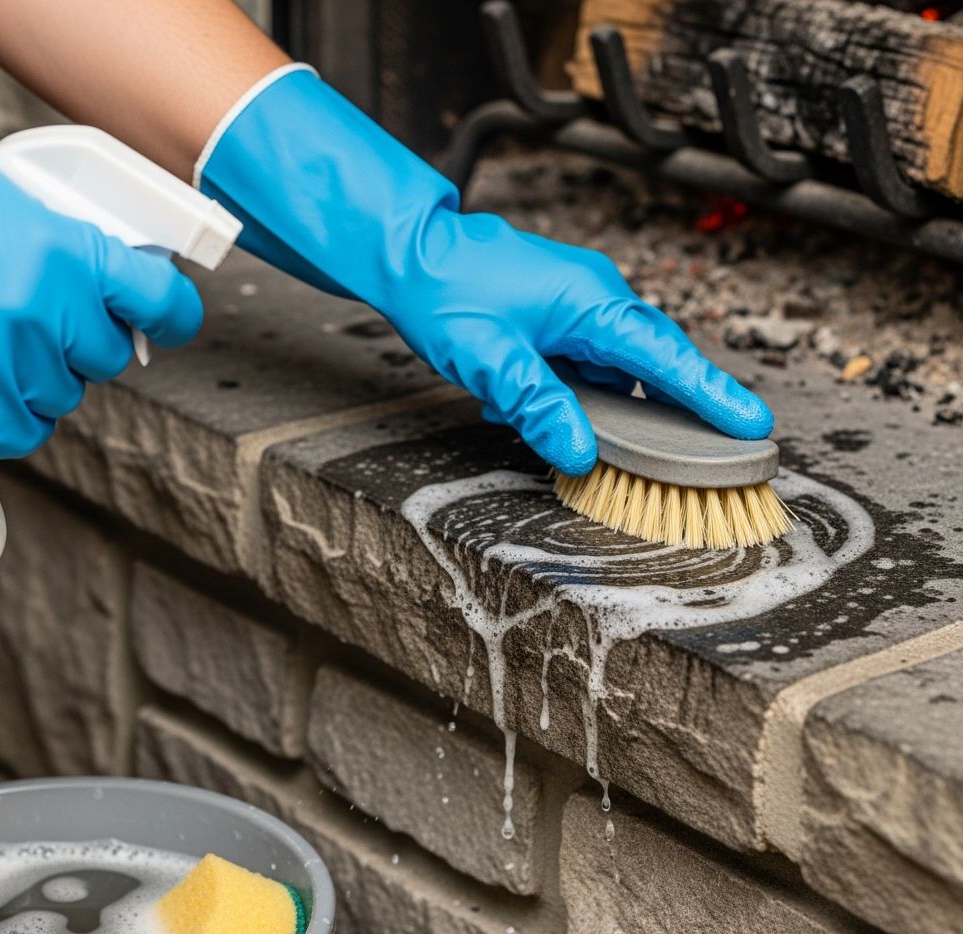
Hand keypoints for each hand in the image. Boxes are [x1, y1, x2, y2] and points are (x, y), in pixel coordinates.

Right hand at [0, 150, 203, 458]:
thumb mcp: (4, 195)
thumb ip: (67, 236)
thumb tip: (120, 270)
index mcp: (67, 251)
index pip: (162, 302)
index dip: (171, 314)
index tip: (166, 320)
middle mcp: (47, 310)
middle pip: (108, 356)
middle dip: (78, 340)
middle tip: (30, 315)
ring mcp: (8, 361)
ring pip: (64, 395)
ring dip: (35, 376)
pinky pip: (20, 431)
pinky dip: (0, 414)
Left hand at [383, 218, 771, 475]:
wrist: (407, 252)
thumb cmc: (445, 293)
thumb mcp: (489, 359)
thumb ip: (537, 407)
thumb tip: (578, 454)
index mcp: (590, 303)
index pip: (665, 357)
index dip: (711, 394)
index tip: (753, 423)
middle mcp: (595, 300)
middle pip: (652, 362)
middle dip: (674, 408)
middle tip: (701, 454)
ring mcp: (578, 306)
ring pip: (614, 368)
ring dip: (602, 405)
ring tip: (571, 429)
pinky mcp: (560, 316)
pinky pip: (585, 362)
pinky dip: (571, 390)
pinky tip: (532, 404)